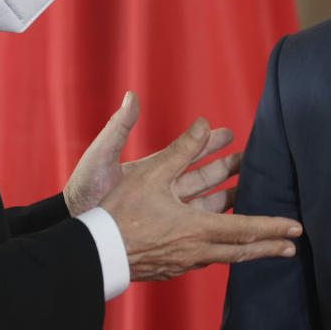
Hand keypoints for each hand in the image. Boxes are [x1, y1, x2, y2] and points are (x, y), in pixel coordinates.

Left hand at [63, 91, 238, 216]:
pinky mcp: (164, 233)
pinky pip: (195, 228)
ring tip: (251, 187)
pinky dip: (214, 224)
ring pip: (204, 203)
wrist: (79, 228)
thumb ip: (119, 127)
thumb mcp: (102, 154)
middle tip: (251, 158)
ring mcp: (163, 213)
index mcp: (151, 169)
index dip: (207, 142)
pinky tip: (232, 224)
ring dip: (227, 195)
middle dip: (226, 166)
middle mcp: (161, 191)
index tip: (229, 132)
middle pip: (201, 177)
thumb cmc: (84, 188)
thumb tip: (131, 96)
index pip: (186, 152)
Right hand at [96, 94, 302, 281]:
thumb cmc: (118, 211)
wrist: (92, 250)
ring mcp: (181, 262)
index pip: (244, 229)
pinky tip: (216, 241)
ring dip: (241, 241)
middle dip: (268, 244)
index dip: (272, 227)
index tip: (296, 229)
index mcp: (195, 228)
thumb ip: (180, 147)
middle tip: (292, 246)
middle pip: (240, 249)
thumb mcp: (151, 173)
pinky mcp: (168, 267)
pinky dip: (216, 247)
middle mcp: (194, 250)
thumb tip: (202, 122)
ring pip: (221, 252)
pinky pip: (201, 257)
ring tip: (258, 236)